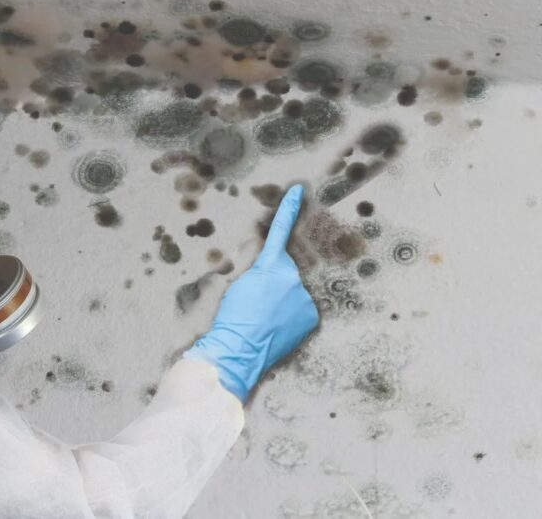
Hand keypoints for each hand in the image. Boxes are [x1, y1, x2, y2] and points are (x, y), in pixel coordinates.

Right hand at [184, 184, 318, 401]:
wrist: (238, 350)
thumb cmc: (231, 316)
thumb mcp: (236, 282)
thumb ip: (255, 267)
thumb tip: (269, 264)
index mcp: (270, 265)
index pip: (279, 231)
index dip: (288, 209)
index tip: (298, 191)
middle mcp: (292, 278)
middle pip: (285, 271)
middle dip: (274, 281)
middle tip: (257, 302)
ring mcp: (304, 299)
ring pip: (294, 292)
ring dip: (282, 301)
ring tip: (264, 319)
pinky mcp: (310, 317)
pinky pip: (301, 310)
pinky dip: (291, 316)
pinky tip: (275, 327)